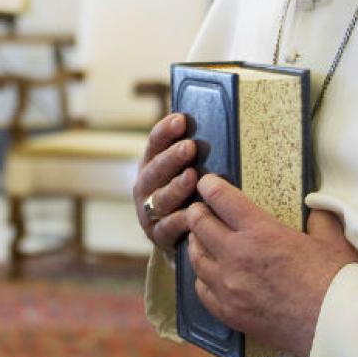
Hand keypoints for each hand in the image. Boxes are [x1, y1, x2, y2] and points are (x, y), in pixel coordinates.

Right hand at [132, 113, 197, 250]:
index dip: (165, 131)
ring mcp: (149, 212)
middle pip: (155, 170)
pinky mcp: (158, 236)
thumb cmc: (189, 195)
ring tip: (192, 176)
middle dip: (172, 157)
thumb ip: (191, 154)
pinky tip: (191, 213)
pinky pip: (168, 227)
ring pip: (161, 198)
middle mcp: (145, 187)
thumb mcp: (187, 171)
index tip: (181, 120)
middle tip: (190, 147)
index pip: (155, 143)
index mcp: (151, 165)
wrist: (181, 236)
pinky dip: (179, 220)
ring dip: (176, 186)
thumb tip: (212, 125)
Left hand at [183, 175, 357, 356]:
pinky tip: (207, 273)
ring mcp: (229, 287)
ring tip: (200, 238)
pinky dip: (201, 278)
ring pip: (195, 257)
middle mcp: (237, 257)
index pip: (222, 199)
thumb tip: (314, 207)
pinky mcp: (229, 312)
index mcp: (260, 232)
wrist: (335, 326)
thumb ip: (318, 217)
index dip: (210, 186)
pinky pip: (201, 290)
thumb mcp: (331, 238)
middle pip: (199, 225)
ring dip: (196, 244)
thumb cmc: (336, 282)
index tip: (206, 183)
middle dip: (197, 213)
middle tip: (199, 209)